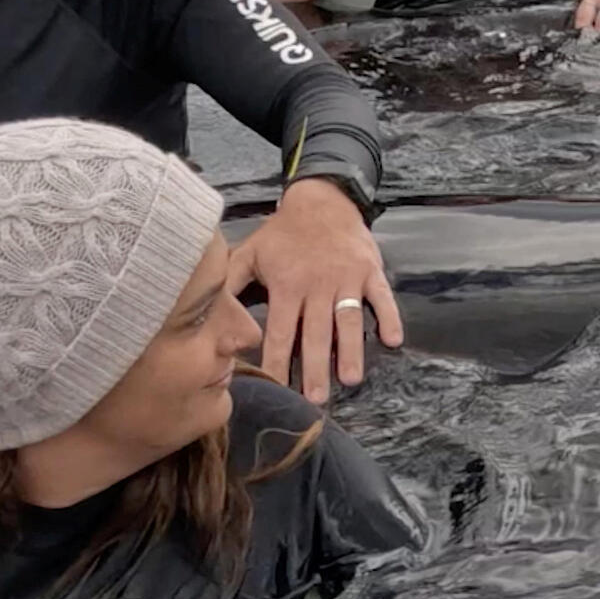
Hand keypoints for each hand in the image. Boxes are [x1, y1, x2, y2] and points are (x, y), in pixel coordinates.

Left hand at [229, 177, 401, 403]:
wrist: (321, 199)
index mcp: (287, 285)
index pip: (280, 331)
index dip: (277, 361)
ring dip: (350, 351)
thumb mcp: (250, 253)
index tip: (276, 388)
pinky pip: (382, 297)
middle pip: (315, 334)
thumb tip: (206, 313)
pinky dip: (390, 318)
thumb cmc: (282, 233)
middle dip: (314, 368)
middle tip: (316, 399)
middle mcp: (317, 285)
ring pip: (349, 321)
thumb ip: (231, 284)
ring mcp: (347, 279)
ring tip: (350, 379)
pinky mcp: (370, 270)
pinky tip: (394, 341)